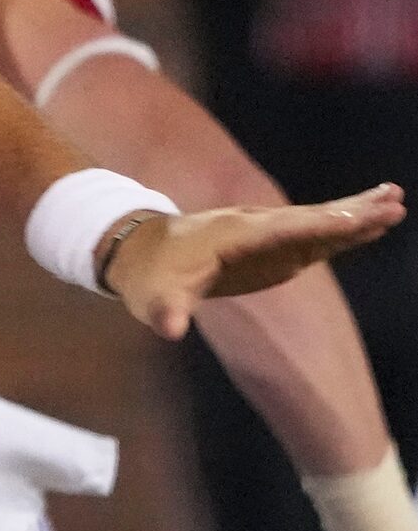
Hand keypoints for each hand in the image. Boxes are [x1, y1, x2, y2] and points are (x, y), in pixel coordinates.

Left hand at [105, 186, 403, 338]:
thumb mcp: (151, 298)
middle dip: (350, 212)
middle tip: (393, 201)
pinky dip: (345, 229)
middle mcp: (255, 227)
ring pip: (317, 221)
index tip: (351, 216)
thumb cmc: (147, 278)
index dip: (316, 224)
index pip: (281, 229)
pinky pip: (315, 235)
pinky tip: (373, 224)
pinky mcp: (273, 247)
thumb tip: (169, 329)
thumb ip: (164, 312)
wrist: (139, 253)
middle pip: (309, 218)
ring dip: (355, 213)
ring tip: (396, 201)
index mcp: (233, 236)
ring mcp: (266, 235)